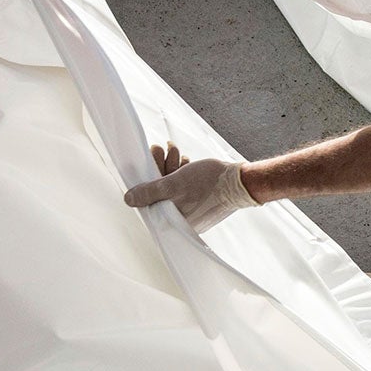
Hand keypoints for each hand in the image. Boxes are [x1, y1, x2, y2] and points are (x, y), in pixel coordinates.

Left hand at [122, 143, 260, 232]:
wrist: (242, 182)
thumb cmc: (209, 184)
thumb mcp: (174, 185)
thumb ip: (150, 193)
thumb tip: (128, 200)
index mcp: (173, 222)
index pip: (150, 200)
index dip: (147, 177)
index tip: (147, 159)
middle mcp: (182, 221)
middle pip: (161, 192)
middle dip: (159, 166)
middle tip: (158, 148)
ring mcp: (193, 212)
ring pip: (174, 187)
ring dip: (171, 166)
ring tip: (174, 150)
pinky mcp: (202, 204)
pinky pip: (186, 188)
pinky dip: (183, 172)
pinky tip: (184, 160)